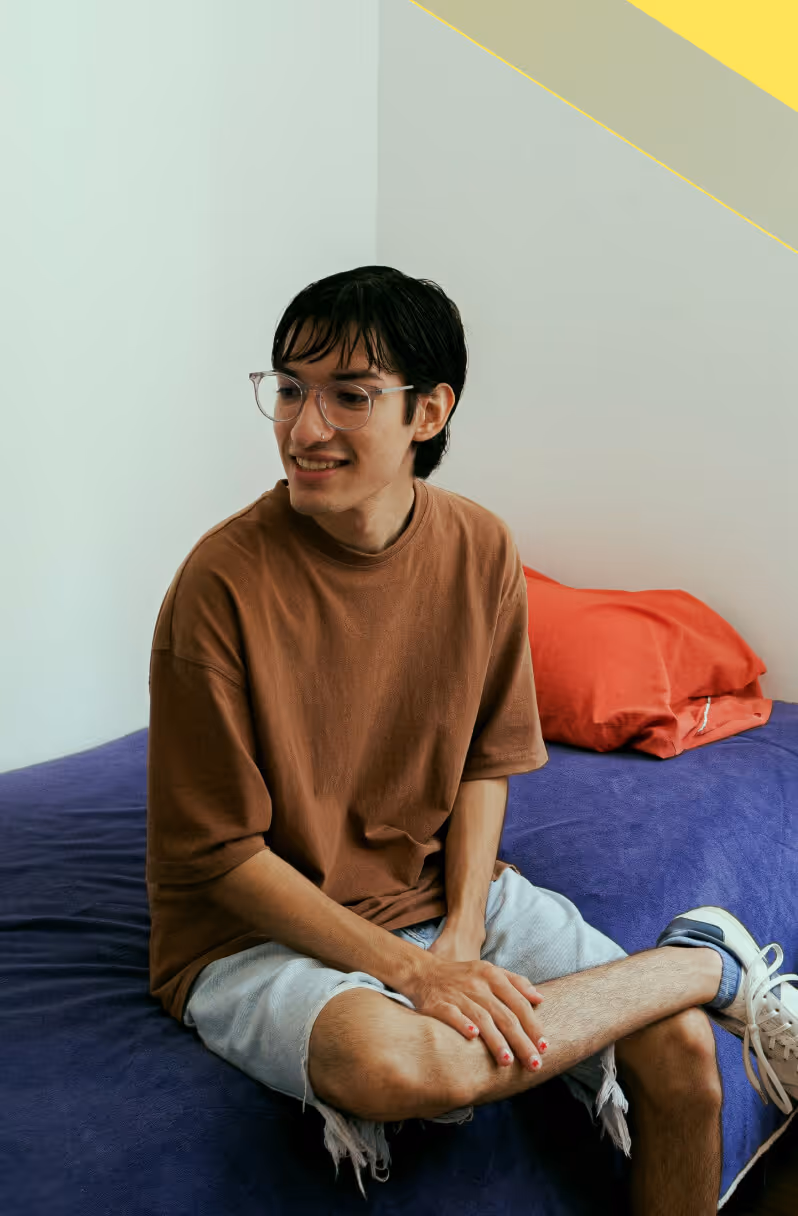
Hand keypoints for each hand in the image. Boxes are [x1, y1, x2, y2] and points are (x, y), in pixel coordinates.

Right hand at [401, 925, 547, 1072]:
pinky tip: (473, 1037)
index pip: (519, 1003)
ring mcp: (457, 994)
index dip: (533, 1025)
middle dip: (521, 1041)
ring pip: (481, 1018)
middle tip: (534, 1063)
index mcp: (492, 976)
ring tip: (507, 1061)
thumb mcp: (490, 971)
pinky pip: (452, 1014)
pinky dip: (462, 1024)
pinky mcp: (438, 1003)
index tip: (544, 1046)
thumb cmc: (463, 977)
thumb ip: (516, 982)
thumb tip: (540, 998)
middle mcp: (477, 984)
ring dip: (496, 1040)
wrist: (424, 972)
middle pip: (504, 1015)